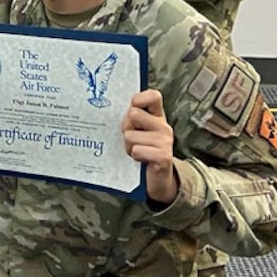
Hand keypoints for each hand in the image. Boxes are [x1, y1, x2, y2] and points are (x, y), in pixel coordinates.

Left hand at [122, 88, 179, 204]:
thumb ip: (130, 118)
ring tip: (135, 151)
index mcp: (157, 116)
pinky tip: (140, 160)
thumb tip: (111, 105)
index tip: (133, 104)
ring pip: (130, 135)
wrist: (156, 179)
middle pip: (134, 114)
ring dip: (128, 146)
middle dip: (126, 127)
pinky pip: (136, 150)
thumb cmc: (141, 151)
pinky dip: (134, 156)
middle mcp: (164, 127)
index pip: (153, 96)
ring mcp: (166, 142)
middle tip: (131, 138)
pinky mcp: (163, 157)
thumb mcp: (136, 131)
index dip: (140, 97)